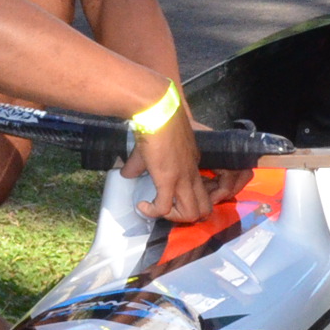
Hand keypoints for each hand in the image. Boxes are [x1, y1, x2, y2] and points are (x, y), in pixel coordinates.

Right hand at [125, 107, 214, 222]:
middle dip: (186, 217)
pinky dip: (153, 212)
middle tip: (166, 211)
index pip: (201, 192)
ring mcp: (182, 178)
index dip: (186, 201)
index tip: (167, 199)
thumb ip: (139, 163)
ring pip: (192, 214)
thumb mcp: (152, 147)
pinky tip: (142, 206)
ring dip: (173, 218)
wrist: (157, 111)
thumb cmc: (157, 123)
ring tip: (157, 211)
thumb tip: (125, 173)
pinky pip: (164, 208)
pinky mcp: (168, 180)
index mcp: (193, 164)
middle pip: (204, 209)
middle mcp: (192, 173)